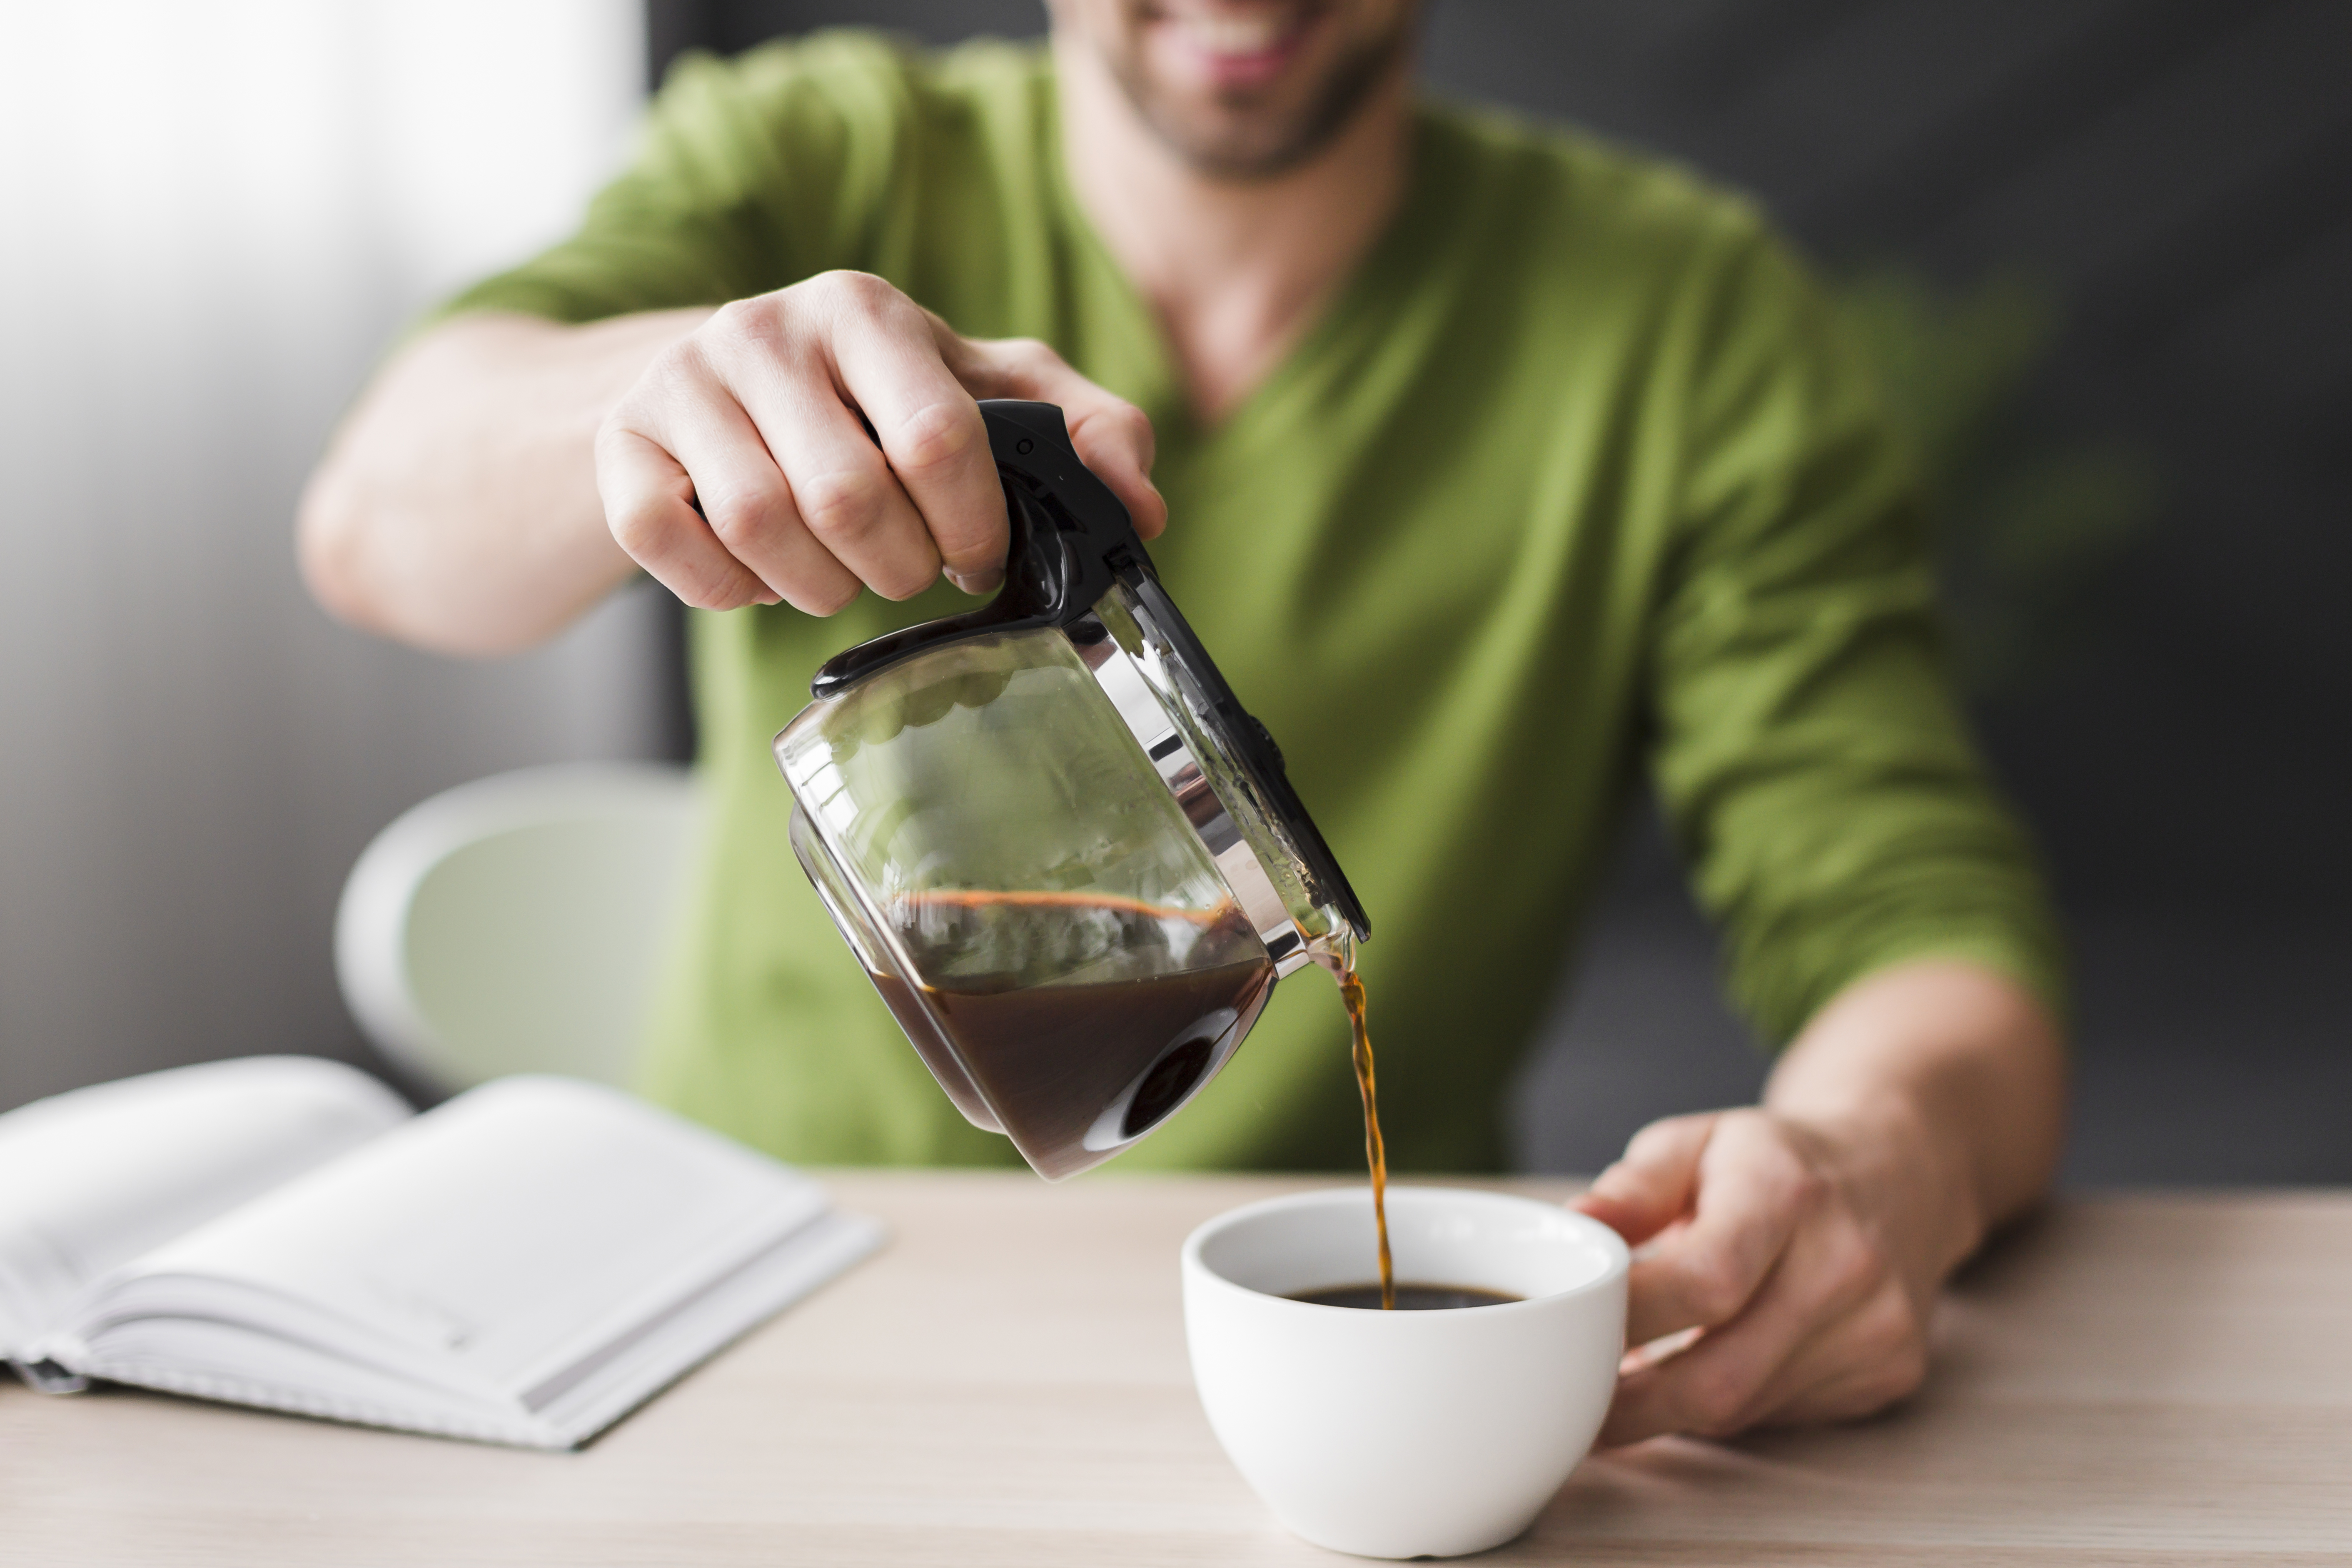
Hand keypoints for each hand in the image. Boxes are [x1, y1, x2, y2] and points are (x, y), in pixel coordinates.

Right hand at [595, 270, 1164, 614]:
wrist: (692, 389)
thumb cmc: (858, 401)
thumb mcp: (972, 391)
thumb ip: (1075, 431)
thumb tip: (1142, 508)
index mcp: (866, 309)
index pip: (940, 438)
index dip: (972, 526)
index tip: (976, 554)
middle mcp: (765, 328)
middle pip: (850, 499)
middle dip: (895, 567)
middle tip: (902, 567)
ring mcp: (680, 383)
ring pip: (764, 531)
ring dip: (817, 587)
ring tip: (834, 572)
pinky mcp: (617, 446)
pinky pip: (672, 546)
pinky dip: (727, 589)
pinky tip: (754, 572)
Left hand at [1572, 1104, 1964, 1445]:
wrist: (1899, 1172)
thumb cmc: (1771, 1161)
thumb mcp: (1694, 1144)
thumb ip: (1632, 1189)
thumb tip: (1572, 1226)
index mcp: (1787, 1193)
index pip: (1706, 1280)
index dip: (1629, 1322)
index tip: (1568, 1337)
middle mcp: (1845, 1264)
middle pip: (1722, 1375)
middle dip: (1633, 1405)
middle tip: (1574, 1400)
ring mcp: (1877, 1328)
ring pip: (1744, 1409)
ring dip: (1672, 1408)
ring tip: (1628, 1380)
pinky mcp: (1890, 1373)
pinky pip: (1781, 1417)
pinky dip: (1728, 1406)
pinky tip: (1708, 1367)